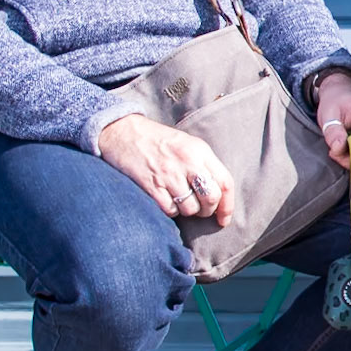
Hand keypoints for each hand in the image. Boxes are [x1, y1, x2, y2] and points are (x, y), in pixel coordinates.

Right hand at [97, 113, 235, 225]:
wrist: (122, 131)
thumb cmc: (157, 140)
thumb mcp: (187, 144)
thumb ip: (203, 164)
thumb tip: (218, 195)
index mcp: (200, 150)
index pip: (225, 182)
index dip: (228, 205)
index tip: (224, 219)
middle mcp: (188, 162)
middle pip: (211, 198)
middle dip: (208, 210)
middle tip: (200, 209)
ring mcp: (169, 174)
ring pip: (190, 208)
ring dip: (187, 211)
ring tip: (179, 201)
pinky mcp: (151, 185)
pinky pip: (169, 210)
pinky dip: (169, 211)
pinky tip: (164, 200)